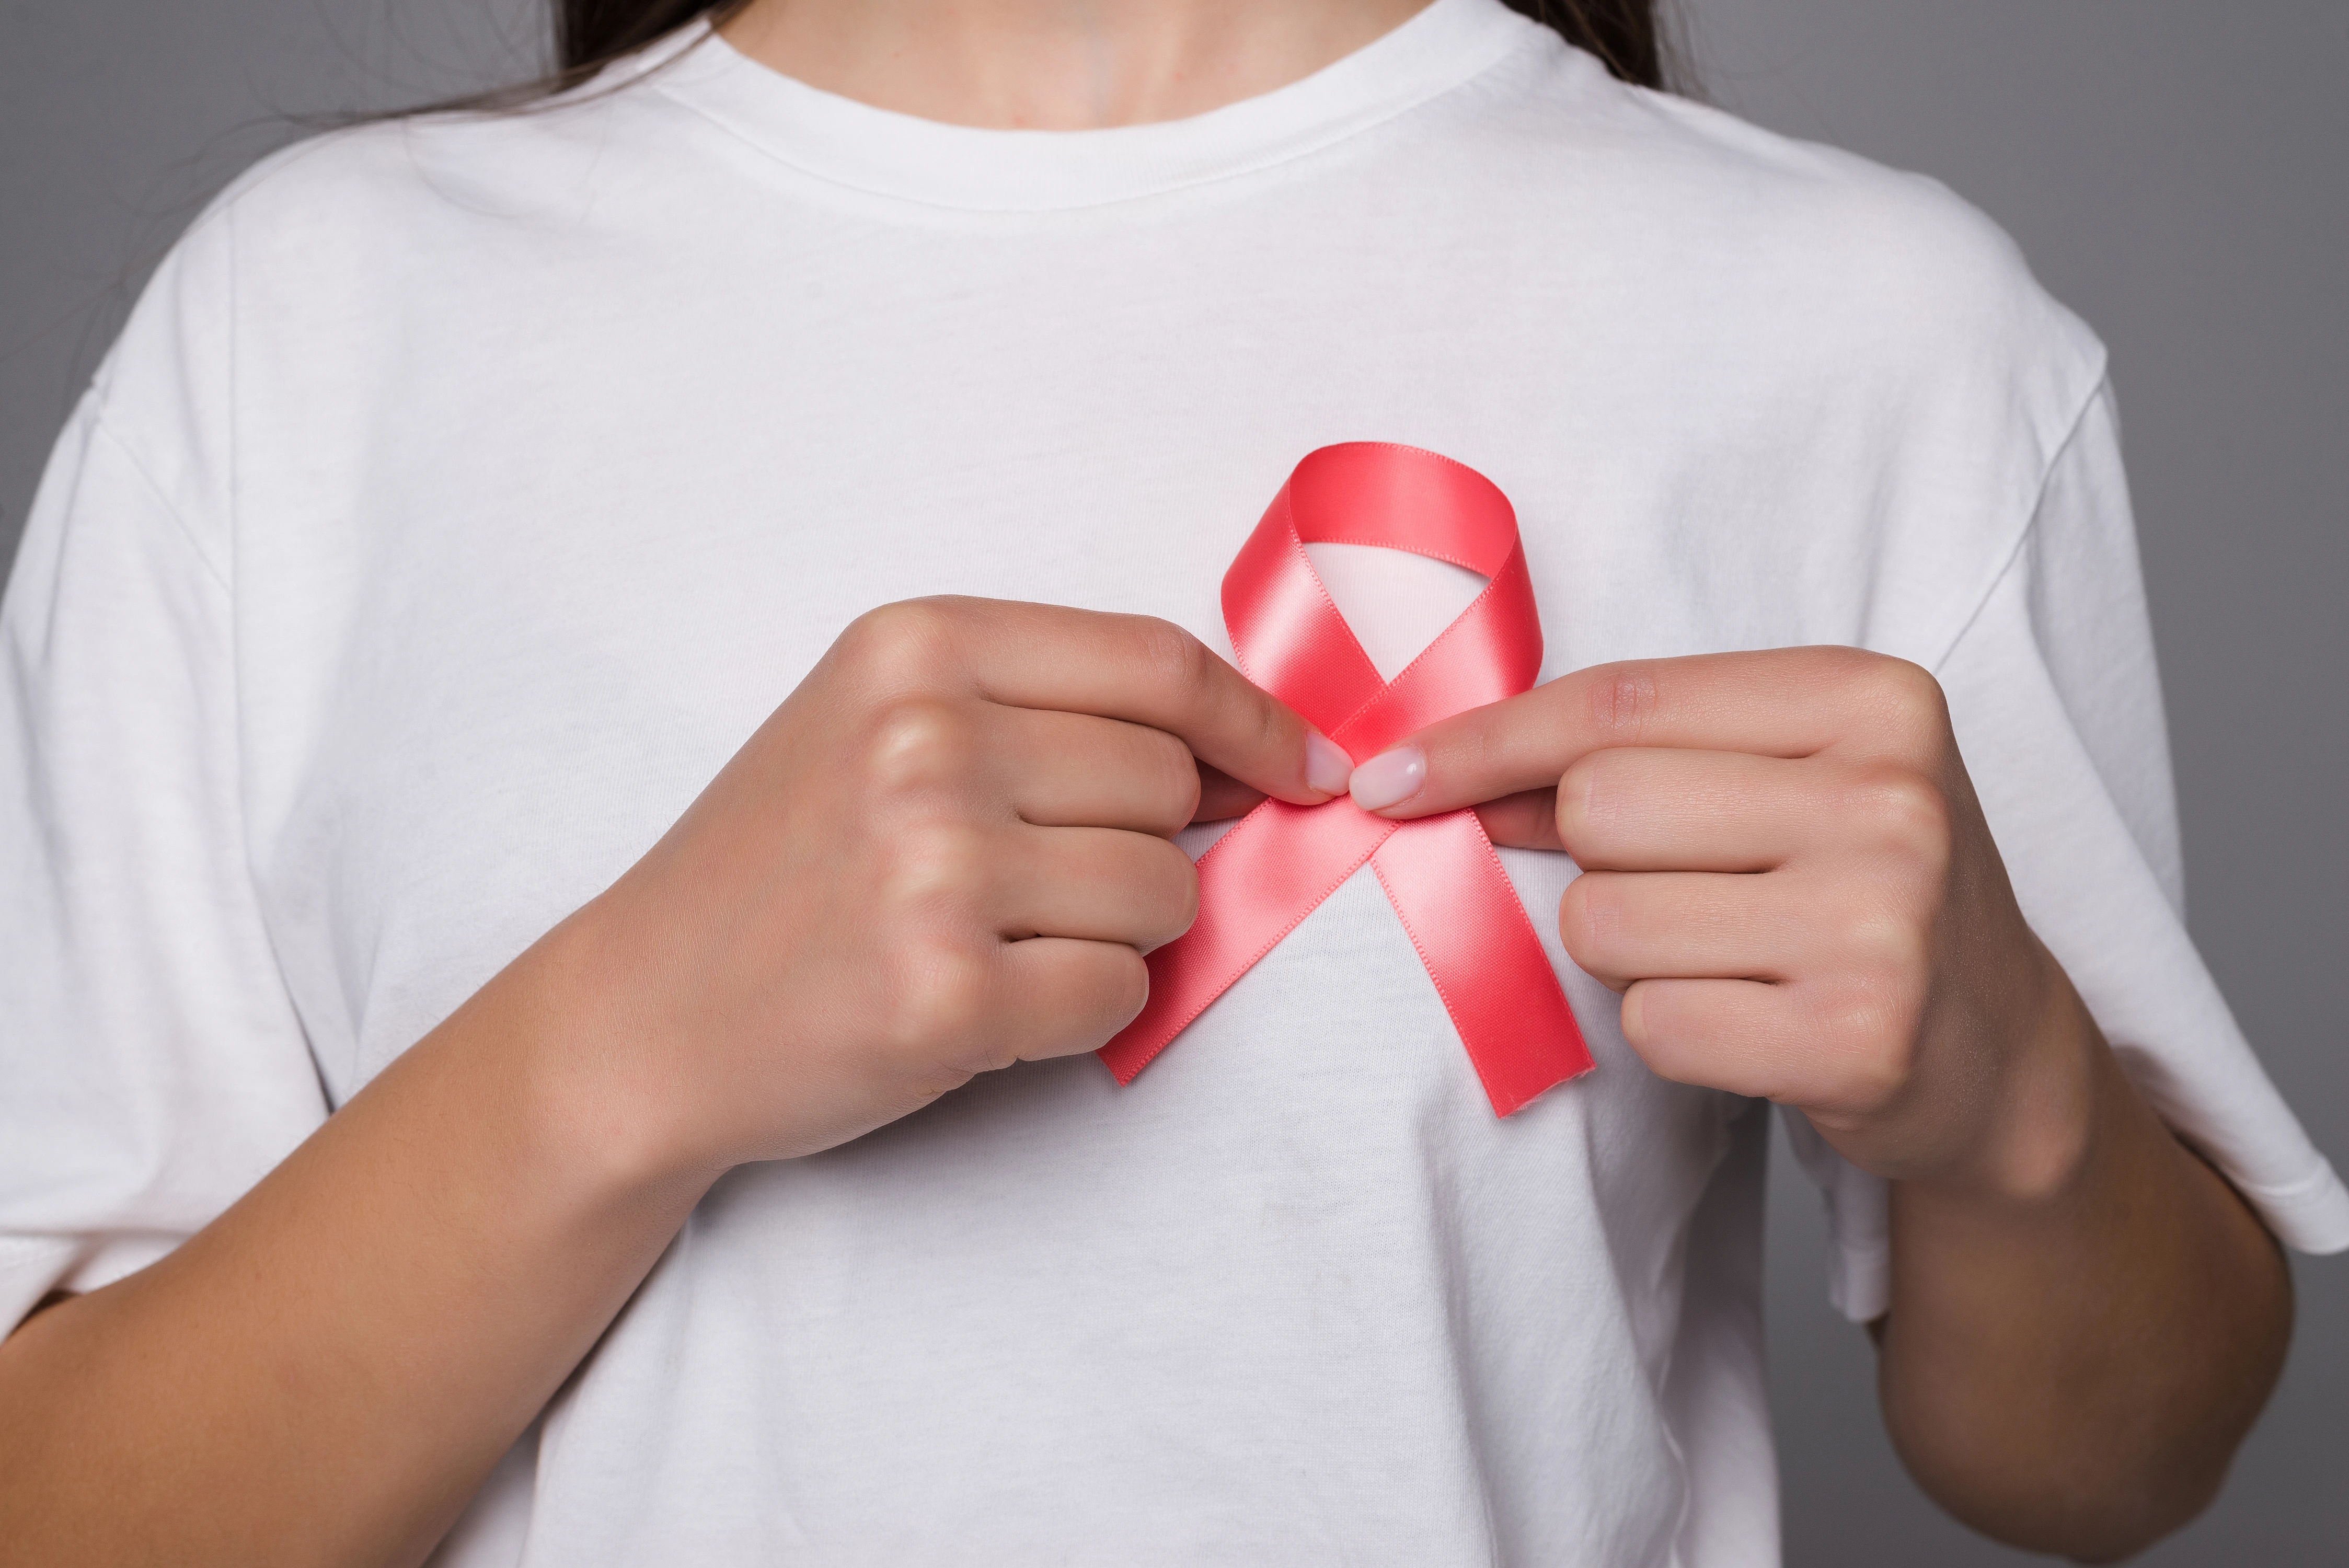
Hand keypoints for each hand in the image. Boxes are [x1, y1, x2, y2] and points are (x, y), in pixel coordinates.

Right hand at [533, 597, 1353, 1179]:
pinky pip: (1123, 992)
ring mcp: (933, 866)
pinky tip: (991, 1002)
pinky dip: (1085, 1010)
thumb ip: (1050, 710)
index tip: (1306, 770)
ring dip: (1116, 933)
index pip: (1159, 666)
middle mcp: (925, 741)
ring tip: (1001, 939)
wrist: (645, 1013)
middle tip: (1039, 884)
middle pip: (1169, 785)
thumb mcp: (884, 726)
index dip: (1257, 725)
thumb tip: (1251, 756)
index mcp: (915, 648)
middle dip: (1146, 845)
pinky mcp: (946, 991)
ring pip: (1164, 892)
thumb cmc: (781, 870)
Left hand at [1346, 647, 2090, 1195]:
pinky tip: (1753, 1021)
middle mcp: (1890, 797)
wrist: (2002, 1055)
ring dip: (1628, 953)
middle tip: (1686, 892)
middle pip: (1599, 809)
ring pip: (1605, 922)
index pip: (1616, 701)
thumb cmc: (1861, 890)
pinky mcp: (1859, 1038)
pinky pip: (1652, 1023)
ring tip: (1731, 956)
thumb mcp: (1782, 781)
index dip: (1482, 742)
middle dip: (1597, 861)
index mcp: (1872, 697)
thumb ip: (1630, 754)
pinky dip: (1672, 1028)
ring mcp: (1883, 920)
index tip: (1390, 779)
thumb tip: (1435, 775)